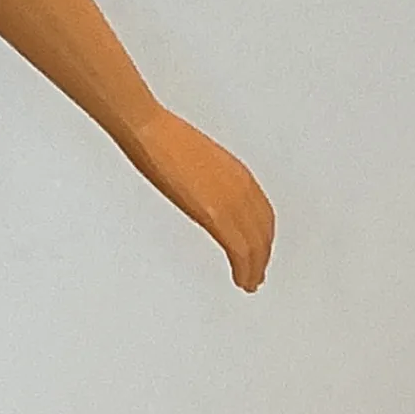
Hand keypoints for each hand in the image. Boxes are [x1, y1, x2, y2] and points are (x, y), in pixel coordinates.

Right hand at [123, 108, 274, 291]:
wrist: (150, 131)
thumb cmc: (161, 138)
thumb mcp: (194, 159)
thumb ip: (206, 179)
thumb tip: (198, 188)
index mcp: (239, 173)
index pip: (264, 213)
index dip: (264, 235)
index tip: (260, 248)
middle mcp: (243, 187)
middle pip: (263, 232)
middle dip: (262, 255)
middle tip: (257, 272)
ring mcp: (232, 201)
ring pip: (256, 246)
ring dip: (255, 268)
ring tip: (250, 282)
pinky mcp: (217, 215)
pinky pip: (240, 251)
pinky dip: (245, 270)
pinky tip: (242, 280)